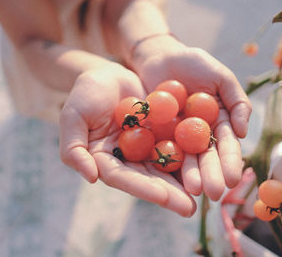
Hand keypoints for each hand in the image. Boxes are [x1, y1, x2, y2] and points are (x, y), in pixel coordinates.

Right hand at [59, 61, 195, 216]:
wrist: (107, 74)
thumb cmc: (85, 93)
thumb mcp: (72, 117)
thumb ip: (74, 149)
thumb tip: (91, 178)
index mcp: (105, 161)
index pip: (123, 179)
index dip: (142, 188)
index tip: (164, 196)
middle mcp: (127, 160)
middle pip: (148, 179)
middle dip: (169, 194)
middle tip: (190, 208)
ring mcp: (145, 148)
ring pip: (166, 167)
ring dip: (185, 180)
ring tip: (205, 193)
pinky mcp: (161, 134)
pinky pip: (177, 144)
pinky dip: (191, 154)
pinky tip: (209, 164)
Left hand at [130, 35, 251, 199]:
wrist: (159, 56)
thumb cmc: (193, 63)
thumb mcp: (221, 77)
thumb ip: (237, 102)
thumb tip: (244, 133)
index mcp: (218, 122)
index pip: (226, 145)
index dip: (230, 162)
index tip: (233, 180)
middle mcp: (198, 133)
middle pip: (206, 157)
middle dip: (212, 175)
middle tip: (214, 194)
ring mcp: (176, 136)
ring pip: (185, 158)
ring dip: (190, 175)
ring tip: (192, 191)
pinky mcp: (155, 135)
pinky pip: (160, 149)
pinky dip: (165, 163)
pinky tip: (168, 178)